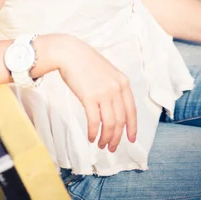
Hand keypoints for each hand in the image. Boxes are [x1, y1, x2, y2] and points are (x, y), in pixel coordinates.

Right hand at [58, 35, 136, 151]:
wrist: (68, 52)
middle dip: (117, 137)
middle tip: (112, 147)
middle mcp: (116, 89)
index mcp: (123, 82)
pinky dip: (94, 132)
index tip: (131, 139)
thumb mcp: (106, 71)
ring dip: (106, 138)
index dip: (132, 128)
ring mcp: (104, 93)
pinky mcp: (89, 97)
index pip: (132, 111)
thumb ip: (114, 86)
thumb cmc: (84, 60)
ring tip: (101, 145)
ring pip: (110, 124)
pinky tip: (91, 137)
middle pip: (121, 120)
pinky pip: (95, 121)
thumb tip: (115, 107)